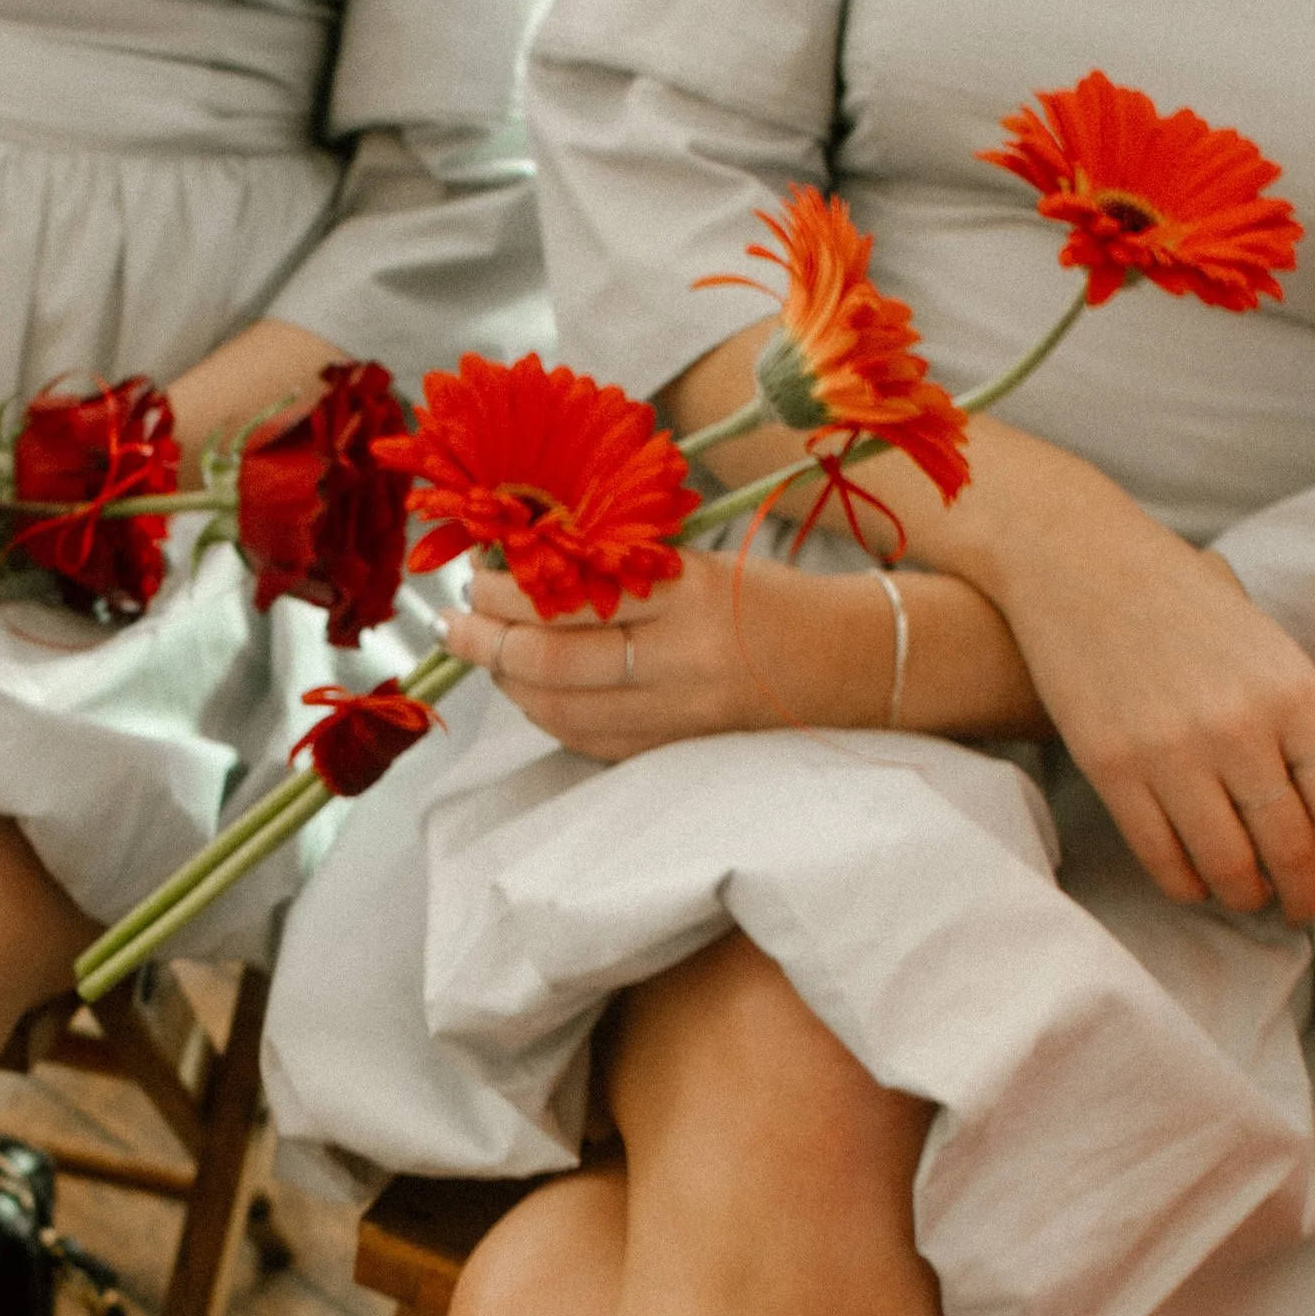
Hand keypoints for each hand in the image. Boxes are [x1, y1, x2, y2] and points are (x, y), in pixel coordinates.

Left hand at [440, 550, 888, 762]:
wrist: (860, 665)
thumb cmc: (778, 601)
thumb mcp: (706, 564)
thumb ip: (626, 569)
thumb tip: (529, 567)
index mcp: (692, 593)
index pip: (573, 594)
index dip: (509, 589)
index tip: (475, 573)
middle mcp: (683, 660)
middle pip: (552, 661)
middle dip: (488, 641)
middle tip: (454, 622)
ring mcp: (680, 716)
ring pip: (562, 710)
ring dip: (508, 682)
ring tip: (482, 652)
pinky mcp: (679, 751)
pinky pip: (591, 740)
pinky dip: (547, 715)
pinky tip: (527, 692)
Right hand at [988, 495, 1314, 925]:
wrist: (1080, 562)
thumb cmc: (1178, 598)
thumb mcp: (1264, 643)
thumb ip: (1293, 715)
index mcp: (1294, 692)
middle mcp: (1240, 728)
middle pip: (1289, 846)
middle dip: (1304, 892)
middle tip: (1305, 908)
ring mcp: (1172, 753)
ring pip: (1227, 863)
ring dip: (1245, 894)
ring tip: (1251, 899)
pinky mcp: (1113, 769)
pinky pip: (1162, 854)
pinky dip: (1186, 884)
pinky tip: (1196, 885)